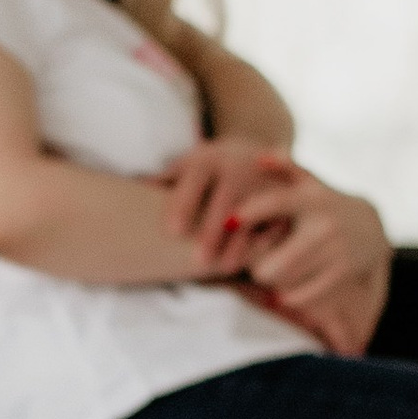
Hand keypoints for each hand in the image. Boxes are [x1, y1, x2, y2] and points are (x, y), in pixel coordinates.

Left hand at [159, 139, 298, 276]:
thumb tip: (133, 192)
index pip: (195, 178)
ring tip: (226, 267)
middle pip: (227, 196)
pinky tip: (255, 263)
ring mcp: (265, 179)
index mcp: (208, 157)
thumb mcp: (184, 169)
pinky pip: (278, 218)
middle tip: (199, 260)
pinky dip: (266, 241)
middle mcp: (238, 164)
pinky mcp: (284, 195)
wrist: (252, 151)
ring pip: (256, 209)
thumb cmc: (206, 171)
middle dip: (213, 229)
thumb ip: (161, 183)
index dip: (184, 203)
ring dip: (241, 240)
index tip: (173, 232)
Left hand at [244, 177, 390, 357]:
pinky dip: (288, 296)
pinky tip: (286, 290)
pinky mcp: (343, 271)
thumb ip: (285, 167)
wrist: (372, 227)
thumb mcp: (309, 182)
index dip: (250, 211)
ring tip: (273, 271)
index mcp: (310, 198)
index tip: (228, 222)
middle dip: (256, 265)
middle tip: (255, 263)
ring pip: (282, 278)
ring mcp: (336, 249)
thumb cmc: (325, 204)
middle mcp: (324, 223)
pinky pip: (300, 295)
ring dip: (271, 278)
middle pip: (271, 259)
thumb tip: (260, 158)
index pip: (276, 202)